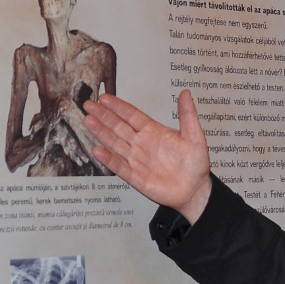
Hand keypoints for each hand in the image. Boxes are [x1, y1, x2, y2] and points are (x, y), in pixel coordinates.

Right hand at [83, 90, 211, 222]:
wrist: (195, 190)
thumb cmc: (195, 165)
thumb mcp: (195, 137)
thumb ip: (188, 115)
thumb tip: (186, 93)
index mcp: (154, 132)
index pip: (132, 115)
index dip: (118, 107)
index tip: (105, 97)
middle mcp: (142, 144)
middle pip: (118, 127)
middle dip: (103, 115)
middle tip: (89, 104)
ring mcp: (137, 160)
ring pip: (115, 143)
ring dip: (102, 132)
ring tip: (88, 120)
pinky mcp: (135, 176)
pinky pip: (119, 166)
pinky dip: (109, 159)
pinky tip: (98, 150)